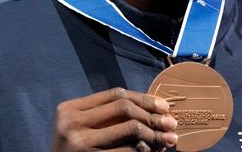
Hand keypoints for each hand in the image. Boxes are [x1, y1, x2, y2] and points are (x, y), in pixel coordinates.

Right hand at [51, 87, 177, 151]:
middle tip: (171, 124)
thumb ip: (106, 116)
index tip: (164, 107)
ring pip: (130, 129)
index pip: (115, 94)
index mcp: (70, 109)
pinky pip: (128, 151)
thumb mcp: (82, 128)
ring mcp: (80, 143)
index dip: (144, 99)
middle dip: (152, 115)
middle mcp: (72, 123)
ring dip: (154, 135)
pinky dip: (144, 151)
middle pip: (124, 108)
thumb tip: (154, 109)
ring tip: (167, 140)